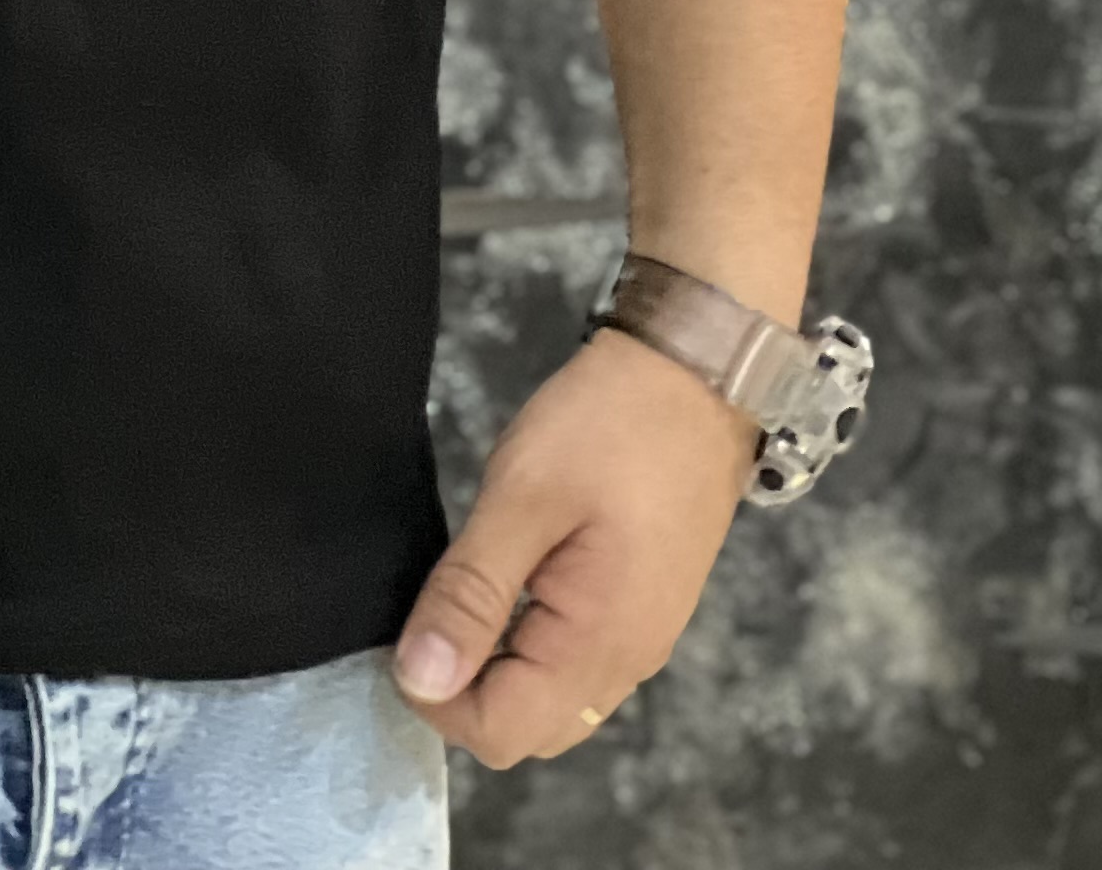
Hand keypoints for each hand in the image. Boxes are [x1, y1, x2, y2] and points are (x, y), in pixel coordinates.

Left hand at [390, 326, 753, 766]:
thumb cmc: (609, 424)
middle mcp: (629, 662)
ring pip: (553, 701)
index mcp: (600, 646)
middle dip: (464, 693)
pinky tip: (507, 585)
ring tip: (462, 592)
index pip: (500, 733)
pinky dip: (530, 648)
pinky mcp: (644, 606)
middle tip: (429, 610)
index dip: (436, 698)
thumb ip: (471, 593)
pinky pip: (577, 663)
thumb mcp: (523, 496)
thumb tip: (418, 678)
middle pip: (528, 730)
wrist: (697, 369)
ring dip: (497, 670)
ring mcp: (642, 636)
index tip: (403, 631)